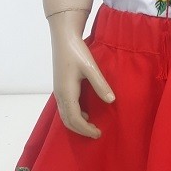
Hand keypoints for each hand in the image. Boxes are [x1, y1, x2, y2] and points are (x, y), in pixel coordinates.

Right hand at [50, 24, 114, 138]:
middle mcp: (60, 94)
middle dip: (80, 130)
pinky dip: (73, 114)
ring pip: (64, 115)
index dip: (86, 129)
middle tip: (96, 133)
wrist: (64, 37)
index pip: (74, 118)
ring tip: (91, 125)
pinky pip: (64, 107)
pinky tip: (85, 111)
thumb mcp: (91, 67)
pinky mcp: (60, 86)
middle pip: (67, 120)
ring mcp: (58, 90)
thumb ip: (100, 84)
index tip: (98, 133)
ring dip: (76, 123)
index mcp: (67, 92)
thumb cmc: (77, 51)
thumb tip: (111, 101)